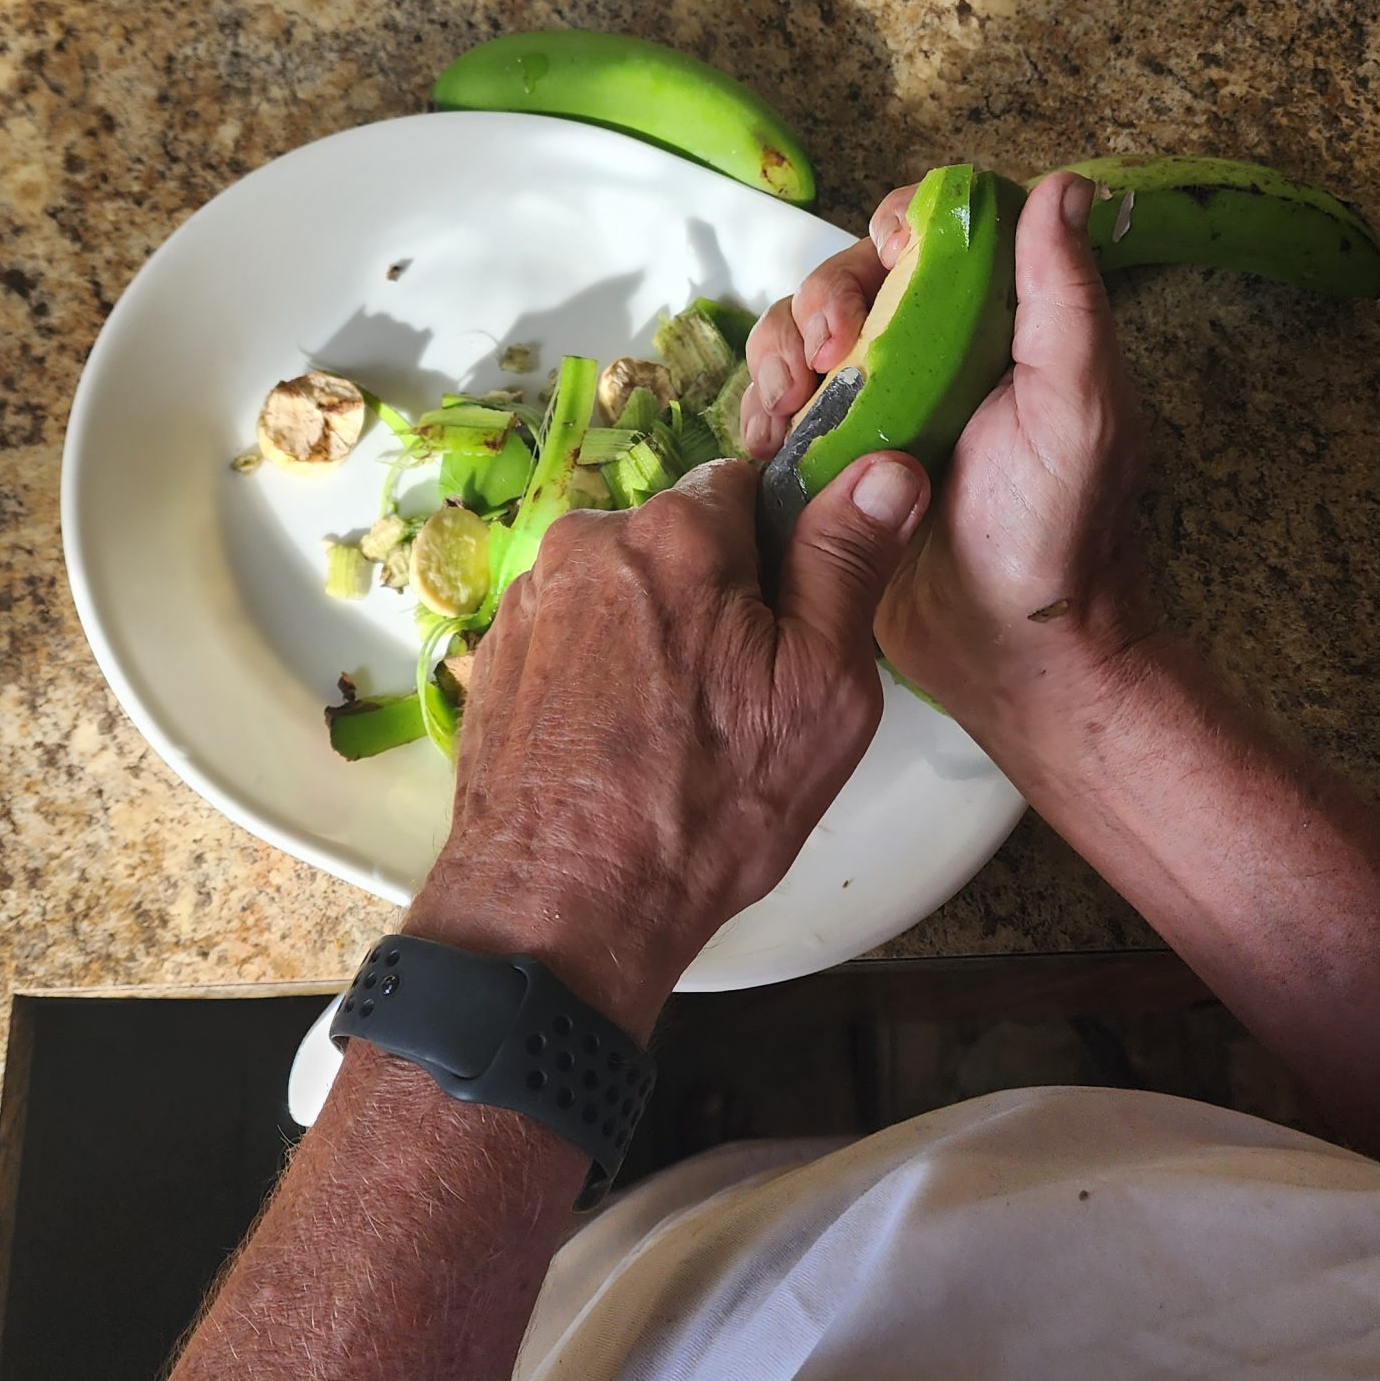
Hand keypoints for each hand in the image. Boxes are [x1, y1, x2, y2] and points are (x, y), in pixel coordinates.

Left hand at [409, 453, 929, 1037]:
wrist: (559, 911)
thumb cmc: (707, 808)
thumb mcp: (820, 688)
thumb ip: (848, 562)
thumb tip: (886, 468)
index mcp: (676, 533)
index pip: (748, 486)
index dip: (782, 552)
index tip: (790, 625)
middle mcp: (586, 542)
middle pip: (680, 540)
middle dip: (715, 595)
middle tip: (741, 695)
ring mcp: (529, 600)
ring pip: (624, 589)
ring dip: (654, 631)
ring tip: (675, 730)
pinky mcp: (493, 657)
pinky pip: (572, 635)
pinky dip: (599, 670)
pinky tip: (619, 741)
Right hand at [739, 170, 1154, 766]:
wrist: (1013, 654)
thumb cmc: (1060, 530)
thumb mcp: (1078, 404)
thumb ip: (1065, 297)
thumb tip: (1066, 183)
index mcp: (993, 324)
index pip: (928, 233)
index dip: (893, 231)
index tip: (885, 270)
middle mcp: (930, 354)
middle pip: (846, 279)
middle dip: (821, 303)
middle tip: (828, 358)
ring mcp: (874, 410)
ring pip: (798, 340)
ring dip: (777, 355)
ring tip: (787, 408)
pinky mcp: (830, 463)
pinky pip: (776, 410)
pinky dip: (760, 411)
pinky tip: (767, 443)